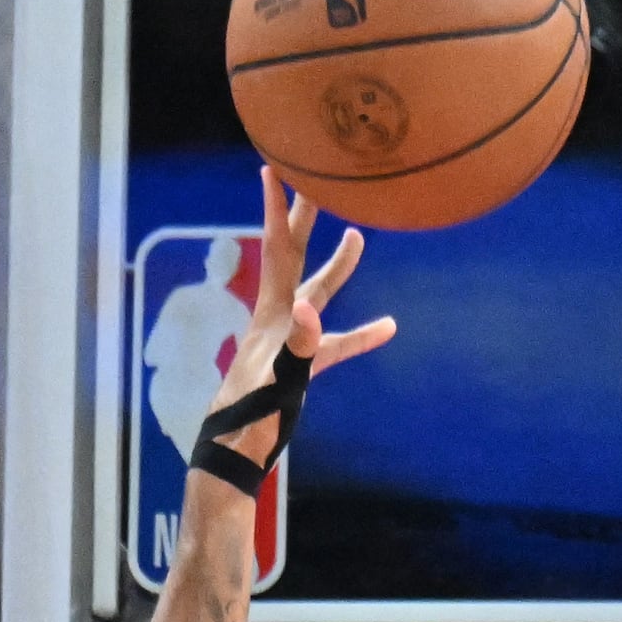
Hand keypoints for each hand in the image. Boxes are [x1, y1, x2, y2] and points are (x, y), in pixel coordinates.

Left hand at [206, 168, 396, 431]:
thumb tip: (312, 310)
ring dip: (338, 266)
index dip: (275, 210)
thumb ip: (297, 346)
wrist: (233, 453)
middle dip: (303, 217)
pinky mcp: (301, 366)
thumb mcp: (277, 381)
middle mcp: (279, 318)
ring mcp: (290, 340)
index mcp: (272, 314)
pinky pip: (337, 343)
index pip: (275, 249)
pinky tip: (388, 327)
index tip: (275, 168)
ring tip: (358, 236)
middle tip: (315, 178)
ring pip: (317, 291)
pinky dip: (362, 334)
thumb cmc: (252, 420)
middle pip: (293, 255)